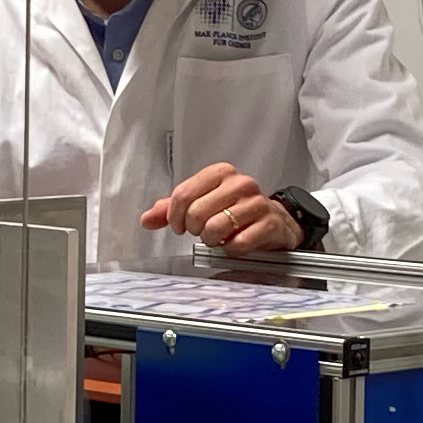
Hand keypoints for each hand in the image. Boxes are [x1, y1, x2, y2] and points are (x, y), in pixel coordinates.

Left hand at [139, 162, 300, 250]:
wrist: (275, 221)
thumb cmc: (235, 210)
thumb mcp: (202, 203)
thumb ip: (172, 209)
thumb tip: (147, 219)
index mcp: (220, 173)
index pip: (183, 194)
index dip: (175, 216)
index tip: (179, 226)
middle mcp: (240, 184)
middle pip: (197, 212)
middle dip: (194, 229)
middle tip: (201, 232)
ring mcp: (257, 203)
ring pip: (216, 227)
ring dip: (211, 240)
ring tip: (216, 237)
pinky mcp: (269, 224)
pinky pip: (238, 243)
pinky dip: (230, 249)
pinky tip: (233, 244)